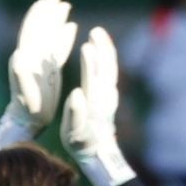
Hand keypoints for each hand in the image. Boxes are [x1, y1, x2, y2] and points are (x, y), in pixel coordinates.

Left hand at [0, 0, 77, 148]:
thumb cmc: (27, 109)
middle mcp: (33, 57)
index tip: (49, 1)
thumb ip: (20, 75)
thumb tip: (17, 55)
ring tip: (65, 6)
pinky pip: (56, 48)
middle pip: (39, 29)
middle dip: (46, 13)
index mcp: (27, 59)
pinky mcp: (48, 70)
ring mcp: (40, 62)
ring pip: (48, 36)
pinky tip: (71, 27)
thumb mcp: (24, 94)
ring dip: (55, 21)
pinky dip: (62, 37)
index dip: (40, 16)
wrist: (27, 119)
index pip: (32, 31)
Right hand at [60, 26, 135, 185]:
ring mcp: (110, 94)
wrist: (100, 153)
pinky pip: (110, 71)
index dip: (91, 62)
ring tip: (97, 33)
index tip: (86, 46)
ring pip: (110, 67)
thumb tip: (77, 94)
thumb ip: (76, 114)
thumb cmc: (82, 144)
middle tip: (95, 31)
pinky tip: (101, 50)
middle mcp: (106, 96)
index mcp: (95, 104)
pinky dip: (107, 57)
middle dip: (101, 48)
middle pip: (106, 67)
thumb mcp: (75, 134)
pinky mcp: (110, 95)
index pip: (94, 78)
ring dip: (105, 49)